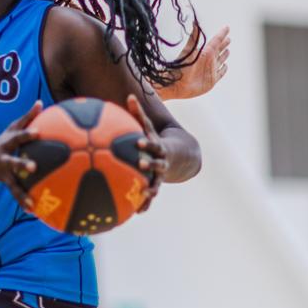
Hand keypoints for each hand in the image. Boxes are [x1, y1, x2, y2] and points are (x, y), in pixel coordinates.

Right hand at [0, 101, 41, 208]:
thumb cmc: (4, 141)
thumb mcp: (13, 128)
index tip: (38, 132)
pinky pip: (16, 193)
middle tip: (34, 167)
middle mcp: (5, 159)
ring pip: (13, 183)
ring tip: (30, 201)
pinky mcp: (7, 183)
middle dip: (22, 164)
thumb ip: (28, 117)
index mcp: (8, 144)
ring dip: (21, 192)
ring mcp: (4, 173)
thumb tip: (41, 102)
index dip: (27, 134)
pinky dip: (22, 201)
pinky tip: (32, 209)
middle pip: (13, 161)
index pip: (18, 137)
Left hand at [126, 95, 167, 212]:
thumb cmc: (155, 139)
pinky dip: (146, 203)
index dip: (147, 143)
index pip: (153, 144)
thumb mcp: (148, 127)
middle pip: (157, 163)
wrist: (178, 156)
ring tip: (145, 194)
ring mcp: (160, 175)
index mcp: (157, 147)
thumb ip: (138, 114)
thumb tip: (129, 96)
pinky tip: (138, 212)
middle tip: (141, 165)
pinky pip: (151, 195)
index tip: (138, 143)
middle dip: (150, 164)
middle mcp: (161, 161)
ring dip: (151, 188)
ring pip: (156, 183)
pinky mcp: (157, 185)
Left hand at [161, 23, 229, 99]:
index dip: (222, 34)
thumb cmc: (181, 67)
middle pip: (219, 50)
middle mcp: (209, 60)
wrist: (177, 84)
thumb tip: (194, 22)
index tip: (226, 27)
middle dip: (224, 44)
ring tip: (227, 50)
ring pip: (221, 60)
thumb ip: (193, 37)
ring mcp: (211, 70)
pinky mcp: (212, 80)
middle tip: (228, 38)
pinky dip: (224, 69)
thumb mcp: (189, 50)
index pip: (216, 40)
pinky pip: (221, 73)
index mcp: (205, 52)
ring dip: (224, 55)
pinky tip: (225, 66)